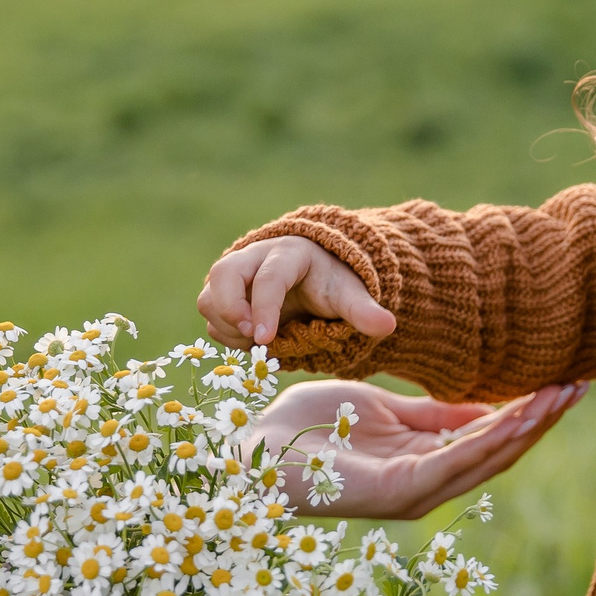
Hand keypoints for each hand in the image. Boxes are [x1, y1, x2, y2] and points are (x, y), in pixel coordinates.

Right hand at [198, 236, 395, 349]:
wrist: (313, 277)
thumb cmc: (332, 283)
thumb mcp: (350, 295)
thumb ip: (364, 311)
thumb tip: (387, 325)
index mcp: (288, 253)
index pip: (268, 277)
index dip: (263, 308)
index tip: (265, 339)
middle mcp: (254, 257)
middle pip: (222, 274)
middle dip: (230, 310)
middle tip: (253, 338)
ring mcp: (234, 275)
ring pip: (209, 297)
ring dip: (226, 326)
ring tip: (258, 342)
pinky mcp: (222, 294)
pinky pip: (210, 316)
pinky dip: (225, 334)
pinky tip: (252, 342)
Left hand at [248, 377, 586, 520]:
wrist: (253, 450)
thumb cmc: (304, 428)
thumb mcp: (379, 408)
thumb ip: (428, 414)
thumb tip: (483, 407)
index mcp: (420, 462)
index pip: (487, 437)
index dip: (527, 412)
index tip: (563, 383)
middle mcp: (424, 485)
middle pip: (498, 451)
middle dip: (541, 419)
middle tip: (581, 386)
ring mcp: (414, 493)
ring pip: (486, 458)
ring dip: (528, 427)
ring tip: (564, 397)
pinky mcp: (398, 492)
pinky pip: (456, 462)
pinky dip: (492, 438)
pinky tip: (522, 415)